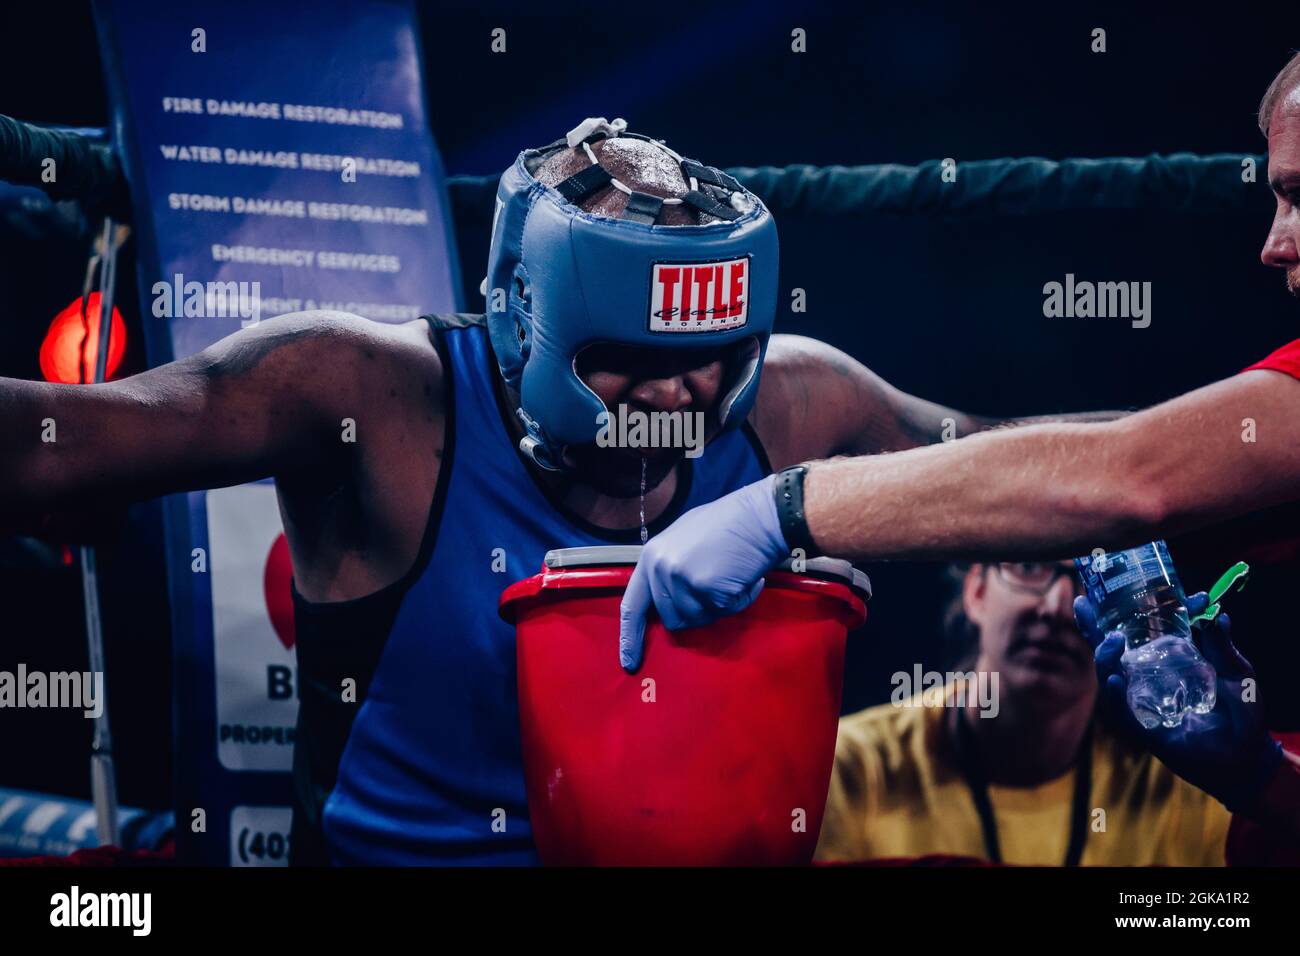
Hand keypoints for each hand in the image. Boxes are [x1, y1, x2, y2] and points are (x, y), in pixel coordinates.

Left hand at [618, 474, 789, 671]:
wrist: (758, 516)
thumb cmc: (727, 525)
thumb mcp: (683, 541)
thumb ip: (667, 569)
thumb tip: (665, 600)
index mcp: (651, 557)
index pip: (632, 605)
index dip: (630, 636)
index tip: (629, 662)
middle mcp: (661, 569)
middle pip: (673, 619)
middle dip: (697, 611)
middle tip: (716, 586)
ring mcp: (682, 579)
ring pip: (699, 619)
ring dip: (719, 606)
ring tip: (730, 575)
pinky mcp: (706, 589)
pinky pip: (723, 612)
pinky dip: (738, 600)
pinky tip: (744, 578)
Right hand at [1073, 591, 1283, 811]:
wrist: (1247, 756)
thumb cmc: (1242, 714)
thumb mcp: (1235, 671)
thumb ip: (1221, 644)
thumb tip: (1216, 612)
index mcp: (1164, 661)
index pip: (1138, 632)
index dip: (1128, 611)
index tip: (1128, 587)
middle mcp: (1146, 679)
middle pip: (1110, 651)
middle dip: (1093, 628)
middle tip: (1084, 604)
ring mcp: (1143, 702)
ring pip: (1111, 677)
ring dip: (1105, 658)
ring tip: (1113, 640)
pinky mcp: (1146, 728)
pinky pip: (1124, 712)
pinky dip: (1118, 696)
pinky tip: (1117, 679)